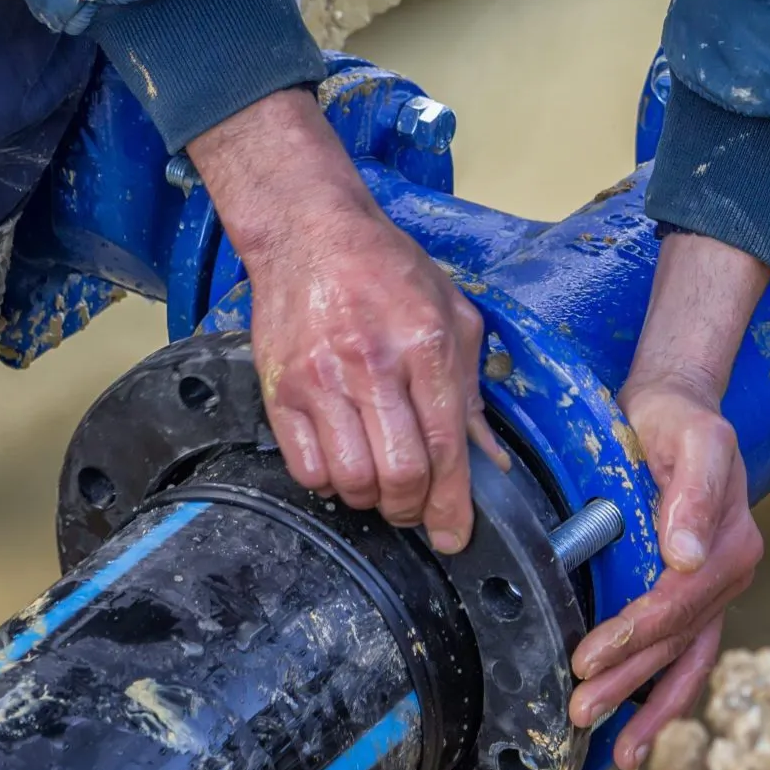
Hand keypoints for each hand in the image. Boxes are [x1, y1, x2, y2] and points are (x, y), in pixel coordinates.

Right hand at [188, 91, 503, 551]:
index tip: (454, 536)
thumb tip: (490, 460)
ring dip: (371, 499)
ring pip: (352, 480)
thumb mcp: (451, 313)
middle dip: (413, 510)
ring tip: (379, 484)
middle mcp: (372, 365)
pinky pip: (306, 468)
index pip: (445, 447)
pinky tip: (342, 464)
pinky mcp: (279, 390)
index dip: (452, 505)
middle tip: (415, 509)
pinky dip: (329, 483)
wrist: (308, 233)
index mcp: (425, 344)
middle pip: (399, 475)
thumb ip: (471, 389)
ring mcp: (320, 380)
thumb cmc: (386, 270)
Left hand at [567, 230, 769, 769]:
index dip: (633, 636)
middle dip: (629, 682)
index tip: (588, 659)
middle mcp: (729, 574)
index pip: (678, 604)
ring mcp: (715, 591)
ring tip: (619, 752)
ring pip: (685, 661)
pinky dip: (663, 695)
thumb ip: (695, 493)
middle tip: (581, 711)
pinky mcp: (695, 596)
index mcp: (731, 545)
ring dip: (650, 708)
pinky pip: (685, 656)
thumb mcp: (694, 438)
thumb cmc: (678, 420)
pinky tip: (635, 730)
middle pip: (676, 642)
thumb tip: (688, 557)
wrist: (677, 408)